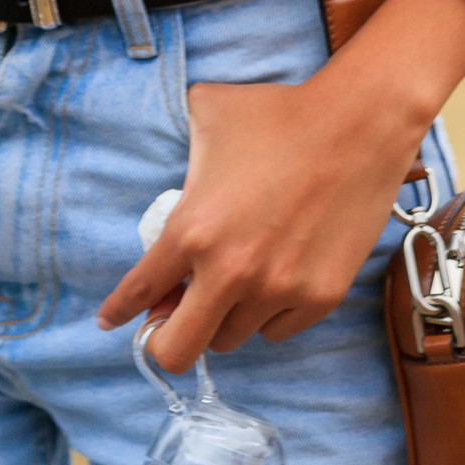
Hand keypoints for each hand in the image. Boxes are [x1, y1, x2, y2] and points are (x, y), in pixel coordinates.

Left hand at [96, 0, 464, 368]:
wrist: (356, 124)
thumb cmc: (277, 114)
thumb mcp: (207, 116)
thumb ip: (180, 156)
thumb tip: (173, 190)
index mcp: (192, 229)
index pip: (140, 291)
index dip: (118, 311)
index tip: (108, 322)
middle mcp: (230, 272)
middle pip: (178, 350)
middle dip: (166, 341)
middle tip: (173, 320)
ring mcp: (278, 290)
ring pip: (231, 338)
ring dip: (223, 317)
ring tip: (235, 280)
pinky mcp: (320, 298)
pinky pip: (277, 330)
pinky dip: (267, 314)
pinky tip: (273, 279)